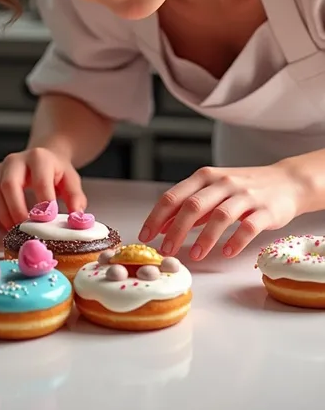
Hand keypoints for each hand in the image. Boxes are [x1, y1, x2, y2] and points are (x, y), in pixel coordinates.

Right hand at [0, 147, 86, 229]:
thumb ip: (76, 200)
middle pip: (8, 185)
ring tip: (14, 233)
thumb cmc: (56, 173)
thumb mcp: (71, 182)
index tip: (47, 222)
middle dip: (16, 211)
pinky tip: (0, 228)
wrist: (41, 159)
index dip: (43, 202)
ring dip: (2, 216)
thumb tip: (76, 221)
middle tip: (26, 231)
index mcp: (39, 157)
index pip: (40, 180)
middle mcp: (15, 160)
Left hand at [139, 162, 303, 260]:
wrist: (287, 181)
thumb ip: (191, 207)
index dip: (157, 216)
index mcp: (206, 177)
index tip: (145, 236)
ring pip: (220, 216)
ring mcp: (245, 195)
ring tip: (194, 256)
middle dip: (176, 229)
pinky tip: (226, 253)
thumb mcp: (214, 191)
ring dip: (204, 238)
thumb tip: (163, 225)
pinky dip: (236, 240)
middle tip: (165, 251)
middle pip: (193, 205)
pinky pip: (249, 226)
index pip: (174, 195)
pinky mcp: (265, 210)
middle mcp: (223, 183)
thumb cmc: (245, 188)